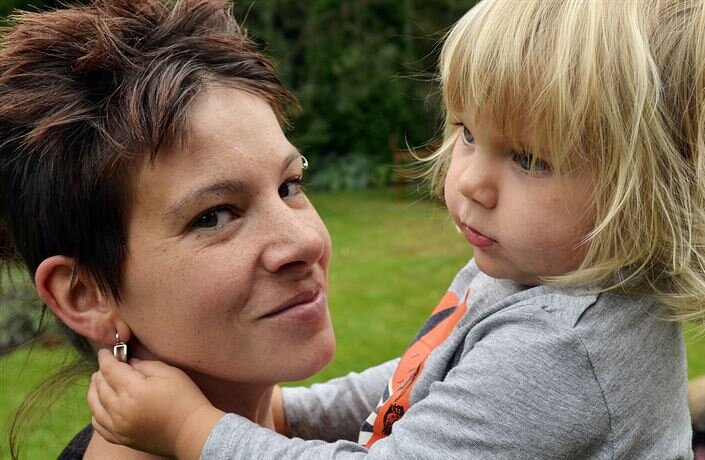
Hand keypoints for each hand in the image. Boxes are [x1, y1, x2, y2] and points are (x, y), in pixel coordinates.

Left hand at [87, 349, 224, 458]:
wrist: (192, 432)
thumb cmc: (185, 400)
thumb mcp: (169, 373)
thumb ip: (145, 365)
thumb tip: (128, 363)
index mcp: (134, 390)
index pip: (110, 370)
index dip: (105, 358)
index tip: (104, 352)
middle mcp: (121, 410)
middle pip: (100, 386)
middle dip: (100, 372)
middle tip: (105, 364)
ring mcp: (119, 427)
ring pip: (94, 406)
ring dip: (94, 390)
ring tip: (98, 381)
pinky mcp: (121, 438)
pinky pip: (98, 425)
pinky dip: (95, 412)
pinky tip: (100, 405)